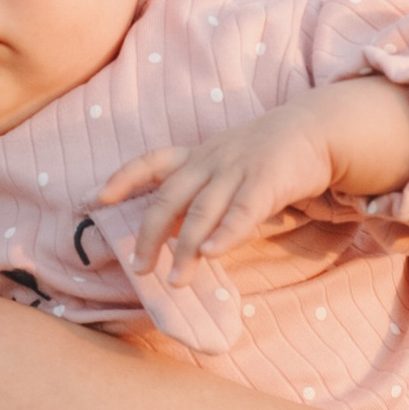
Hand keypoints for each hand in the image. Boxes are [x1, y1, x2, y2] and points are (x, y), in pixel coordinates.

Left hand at [102, 82, 408, 279]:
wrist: (314, 129)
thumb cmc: (264, 155)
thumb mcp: (222, 164)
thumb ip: (198, 194)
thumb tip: (170, 234)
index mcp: (196, 156)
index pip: (149, 164)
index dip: (121, 180)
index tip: (94, 199)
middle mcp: (210, 161)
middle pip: (169, 199)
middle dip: (150, 234)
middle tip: (139, 268)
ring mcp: (237, 170)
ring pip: (202, 212)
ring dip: (185, 249)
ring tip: (175, 280)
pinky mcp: (267, 181)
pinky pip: (242, 212)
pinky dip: (226, 234)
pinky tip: (213, 255)